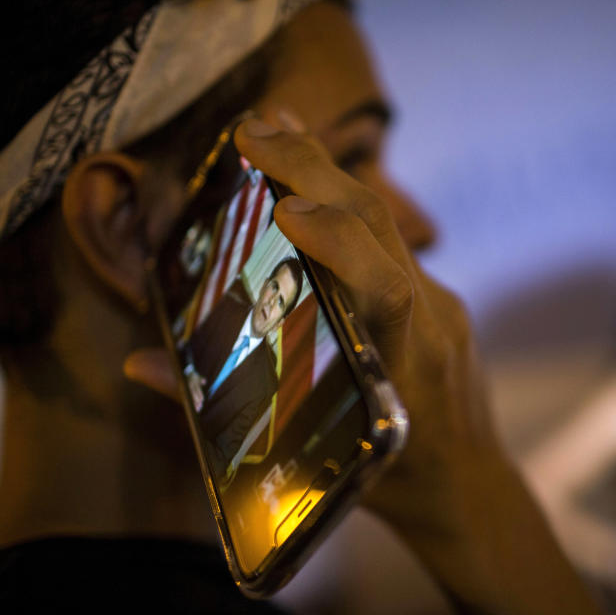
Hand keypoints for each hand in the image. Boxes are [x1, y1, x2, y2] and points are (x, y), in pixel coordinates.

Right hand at [125, 111, 610, 614]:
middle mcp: (430, 324)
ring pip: (387, 227)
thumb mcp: (312, 461)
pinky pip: (390, 243)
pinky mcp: (442, 299)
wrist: (473, 485)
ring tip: (273, 131)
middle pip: (382, 231)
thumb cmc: (394, 485)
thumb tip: (142, 362)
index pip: (387, 290)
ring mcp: (444, 305)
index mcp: (403, 369)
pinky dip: (346, 208)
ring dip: (327, 175)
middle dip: (316, 172)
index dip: (341, 243)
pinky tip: (309, 182)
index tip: (287, 207)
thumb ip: (227, 412)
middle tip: (254, 129)